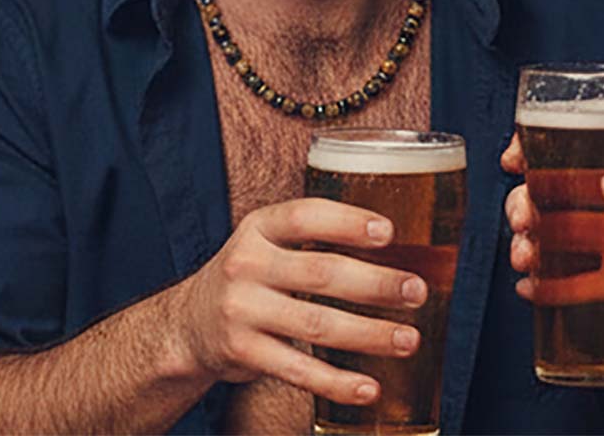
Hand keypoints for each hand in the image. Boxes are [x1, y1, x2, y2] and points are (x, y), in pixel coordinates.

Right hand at [175, 197, 427, 405]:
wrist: (187, 324)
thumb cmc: (249, 276)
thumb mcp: (266, 242)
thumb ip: (312, 239)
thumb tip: (394, 244)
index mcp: (258, 227)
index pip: (305, 217)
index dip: (347, 222)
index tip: (389, 232)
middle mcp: (246, 264)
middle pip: (320, 273)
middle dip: (375, 284)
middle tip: (416, 291)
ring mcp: (242, 310)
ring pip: (316, 325)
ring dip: (369, 334)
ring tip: (408, 339)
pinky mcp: (242, 353)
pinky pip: (298, 370)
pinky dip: (337, 382)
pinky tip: (369, 387)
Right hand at [501, 134, 603, 325]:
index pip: (566, 145)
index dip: (530, 146)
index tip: (513, 157)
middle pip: (544, 191)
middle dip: (521, 201)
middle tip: (523, 215)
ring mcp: (603, 237)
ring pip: (547, 233)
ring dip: (524, 241)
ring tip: (523, 256)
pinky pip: (567, 280)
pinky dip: (543, 284)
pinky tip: (529, 287)